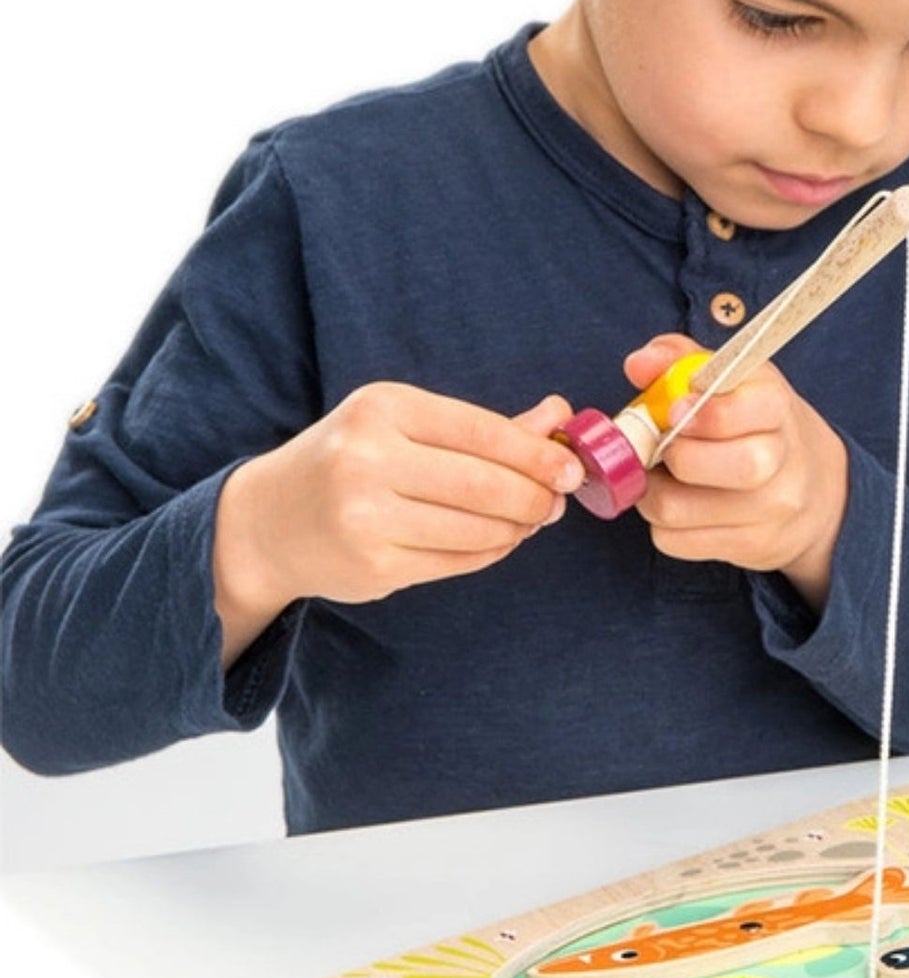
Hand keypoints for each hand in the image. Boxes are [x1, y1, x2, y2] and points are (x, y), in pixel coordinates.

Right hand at [213, 383, 582, 660]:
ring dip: (518, 528)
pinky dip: (491, 551)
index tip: (571, 468)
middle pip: (485, 485)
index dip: (537, 454)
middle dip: (535, 497)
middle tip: (556, 501)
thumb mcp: (406, 425)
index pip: (482, 431)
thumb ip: (487, 425)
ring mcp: (366, 518)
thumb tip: (561, 416)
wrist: (268, 522)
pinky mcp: (373, 567)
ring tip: (529, 520)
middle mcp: (367, 460)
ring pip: (477, 529)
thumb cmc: (351, 461)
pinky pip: (458, 561)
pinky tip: (497, 540)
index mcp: (381, 410)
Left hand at [624, 335, 848, 609]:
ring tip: (660, 478)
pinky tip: (679, 506)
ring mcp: (769, 509)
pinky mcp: (750, 545)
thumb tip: (638, 364)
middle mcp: (782, 459)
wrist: (818, 487)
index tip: (673, 409)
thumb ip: (680, 361)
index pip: (738, 412)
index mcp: (775, 406)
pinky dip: (663, 524)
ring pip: (677, 509)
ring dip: (652, 493)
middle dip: (673, 456)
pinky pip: (675, 542)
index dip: (697, 414)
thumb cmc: (757, 424)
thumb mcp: (732, 380)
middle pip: (722, 466)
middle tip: (661, 448)